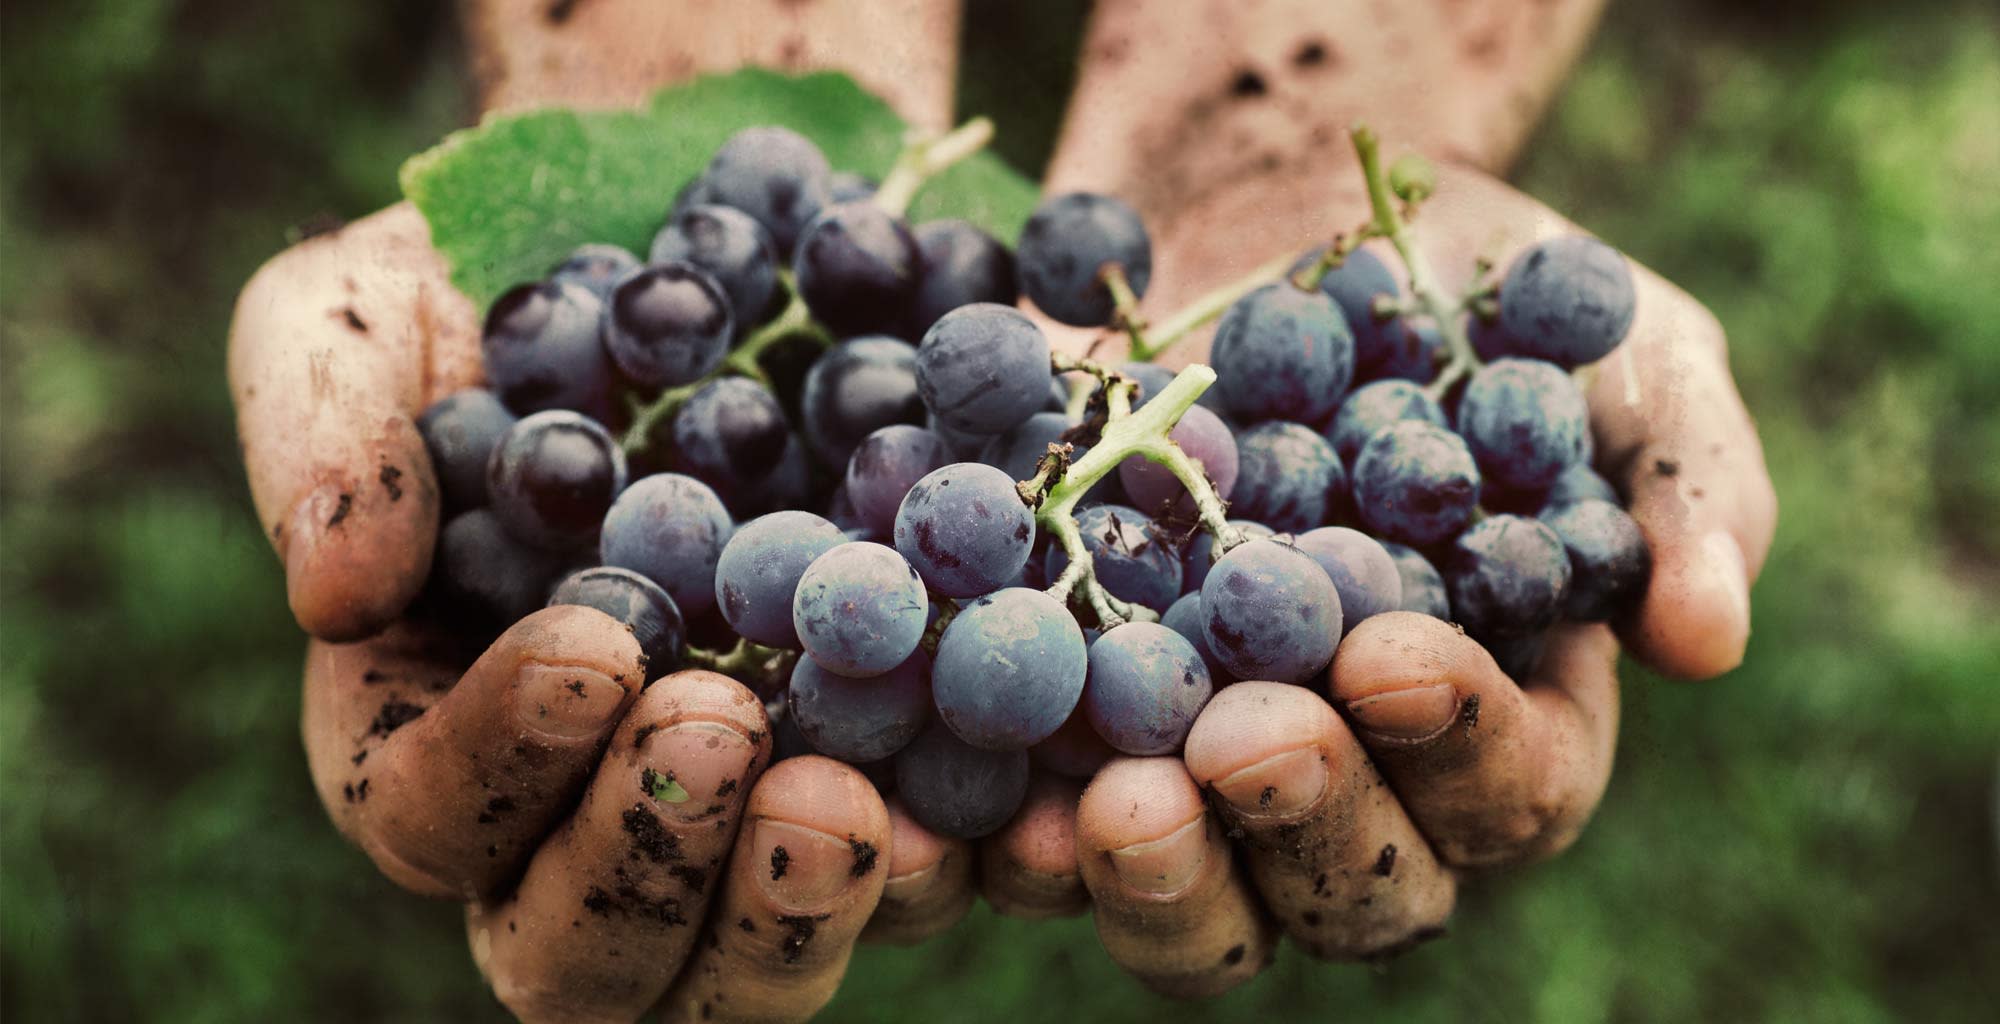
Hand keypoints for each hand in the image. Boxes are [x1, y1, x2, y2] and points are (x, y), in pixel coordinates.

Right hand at [227, 2, 968, 1018]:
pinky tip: (1033, 807)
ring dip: (798, 908)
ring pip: (750, 962)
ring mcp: (755, 805)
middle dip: (649, 863)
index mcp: (443, 726)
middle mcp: (593, 806)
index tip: (590, 649)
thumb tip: (334, 593)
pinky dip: (980, 861)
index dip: (497, 761)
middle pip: (586, 955)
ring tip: (861, 805)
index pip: (430, 812)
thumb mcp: (373, 310)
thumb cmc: (513, 282)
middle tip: (723, 730)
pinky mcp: (905, 771)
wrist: (722, 239)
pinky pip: (938, 871)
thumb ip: (322, 431)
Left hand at [970, 0, 1777, 984]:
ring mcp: (1205, 773)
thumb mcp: (1620, 358)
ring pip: (1193, 900)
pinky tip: (946, 799)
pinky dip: (990, 831)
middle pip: (1351, 888)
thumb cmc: (1477, 302)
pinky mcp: (1066, 728)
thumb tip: (1709, 639)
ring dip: (1151, 875)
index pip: (1510, 790)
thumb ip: (1681, 487)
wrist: (1275, 233)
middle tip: (1242, 743)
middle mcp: (1360, 783)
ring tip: (1106, 806)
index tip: (1392, 652)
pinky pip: (1030, 823)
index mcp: (1505, 723)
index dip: (1459, 742)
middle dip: (1301, 824)